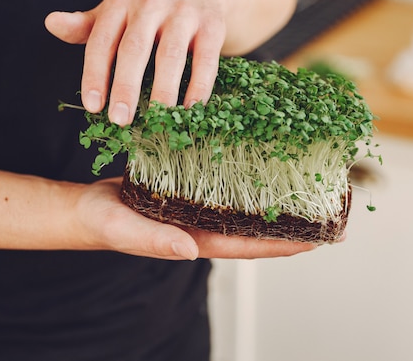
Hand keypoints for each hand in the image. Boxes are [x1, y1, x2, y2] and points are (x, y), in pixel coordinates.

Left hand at [45, 0, 232, 125]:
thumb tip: (51, 23)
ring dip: (163, 91)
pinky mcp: (212, 24)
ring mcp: (184, 13)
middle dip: (126, 86)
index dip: (95, 75)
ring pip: (170, 55)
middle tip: (120, 120)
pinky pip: (205, 59)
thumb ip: (86, 25)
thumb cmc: (152, 7)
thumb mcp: (117, 11)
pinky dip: (199, 86)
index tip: (93, 107)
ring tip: (156, 120)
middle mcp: (151, 3)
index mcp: (120, 3)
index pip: (102, 41)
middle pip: (134, 49)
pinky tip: (191, 109)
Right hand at [75, 177, 316, 259]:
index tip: (319, 239)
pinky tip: (261, 163)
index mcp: (195, 239)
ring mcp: (199, 208)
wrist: (86, 206)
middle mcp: (204, 225)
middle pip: (256, 227)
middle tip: (327, 208)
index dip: (285, 244)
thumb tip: (190, 249)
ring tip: (305, 183)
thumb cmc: (102, 223)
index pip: (249, 246)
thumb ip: (155, 241)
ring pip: (245, 206)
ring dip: (273, 198)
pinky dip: (247, 178)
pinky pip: (226, 186)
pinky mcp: (190, 189)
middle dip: (291, 222)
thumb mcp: (125, 230)